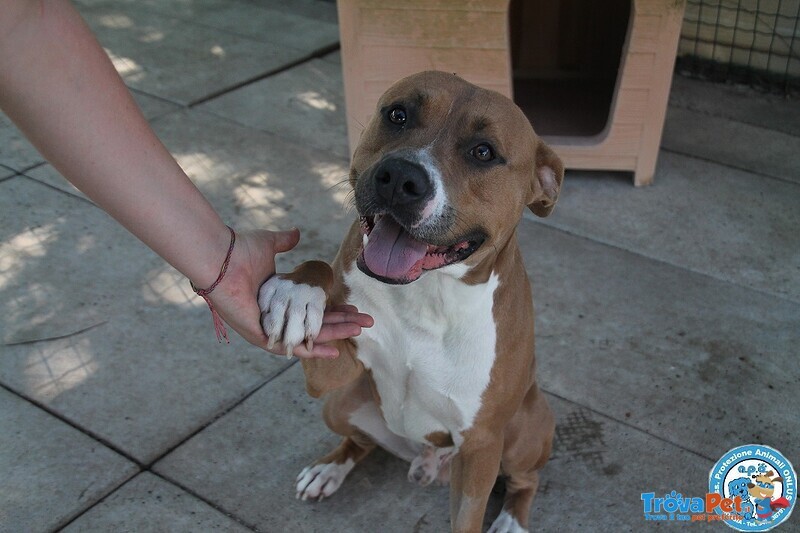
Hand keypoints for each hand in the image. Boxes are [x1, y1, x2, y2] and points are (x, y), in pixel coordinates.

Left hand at [205, 228, 371, 357]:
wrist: (219, 260)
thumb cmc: (239, 250)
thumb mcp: (268, 244)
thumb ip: (283, 242)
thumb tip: (297, 233)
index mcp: (277, 298)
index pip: (311, 308)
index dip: (334, 308)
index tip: (354, 308)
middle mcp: (275, 315)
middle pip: (315, 323)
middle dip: (342, 323)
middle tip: (365, 323)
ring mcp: (268, 327)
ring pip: (308, 336)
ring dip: (334, 334)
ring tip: (358, 331)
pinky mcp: (261, 336)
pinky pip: (290, 347)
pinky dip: (312, 350)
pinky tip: (333, 350)